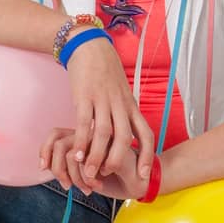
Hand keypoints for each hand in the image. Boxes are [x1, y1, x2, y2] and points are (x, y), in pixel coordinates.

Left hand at [38, 128, 154, 201]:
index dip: (44, 151)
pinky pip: (88, 162)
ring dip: (75, 177)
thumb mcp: (84, 174)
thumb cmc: (111, 178)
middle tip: (68, 186)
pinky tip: (100, 182)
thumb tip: (46, 166)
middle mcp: (91, 133)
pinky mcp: (113, 146)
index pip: (54, 135)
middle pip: (58, 143)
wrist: (141, 182)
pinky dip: (89, 178)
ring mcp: (103, 137)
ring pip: (71, 153)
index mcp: (83, 136)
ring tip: (87, 187)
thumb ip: (67, 166)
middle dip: (58, 170)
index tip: (43, 169)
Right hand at [47, 26, 155, 185]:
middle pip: (125, 138)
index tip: (144, 174)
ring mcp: (103, 100)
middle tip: (108, 176)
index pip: (146, 134)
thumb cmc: (105, 72)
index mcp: (131, 106)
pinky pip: (84, 122)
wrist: (90, 46)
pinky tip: (75, 154)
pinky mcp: (85, 95)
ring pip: (104, 133)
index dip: (147, 155)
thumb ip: (122, 114)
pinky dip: (81, 140)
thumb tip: (124, 137)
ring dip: (97, 155)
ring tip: (89, 172)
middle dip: (118, 160)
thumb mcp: (121, 93)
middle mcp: (120, 104)